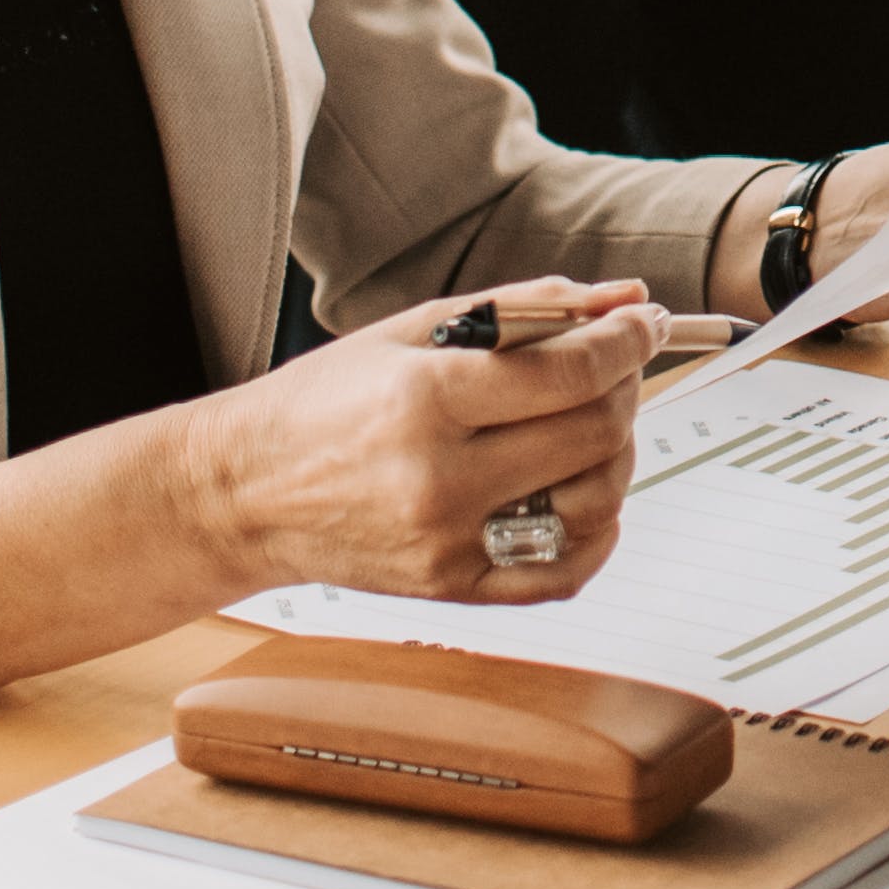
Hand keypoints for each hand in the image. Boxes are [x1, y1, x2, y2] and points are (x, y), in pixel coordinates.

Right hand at [183, 273, 656, 602]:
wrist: (245, 492)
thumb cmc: (323, 404)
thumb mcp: (415, 330)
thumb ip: (525, 309)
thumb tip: (619, 300)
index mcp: (426, 399)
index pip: (569, 373)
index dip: (626, 342)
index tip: (643, 323)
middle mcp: (438, 477)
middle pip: (590, 434)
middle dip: (626, 388)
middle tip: (618, 366)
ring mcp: (446, 542)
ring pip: (592, 504)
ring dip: (616, 455)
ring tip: (594, 424)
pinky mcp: (450, 588)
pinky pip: (562, 574)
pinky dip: (597, 533)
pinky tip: (583, 492)